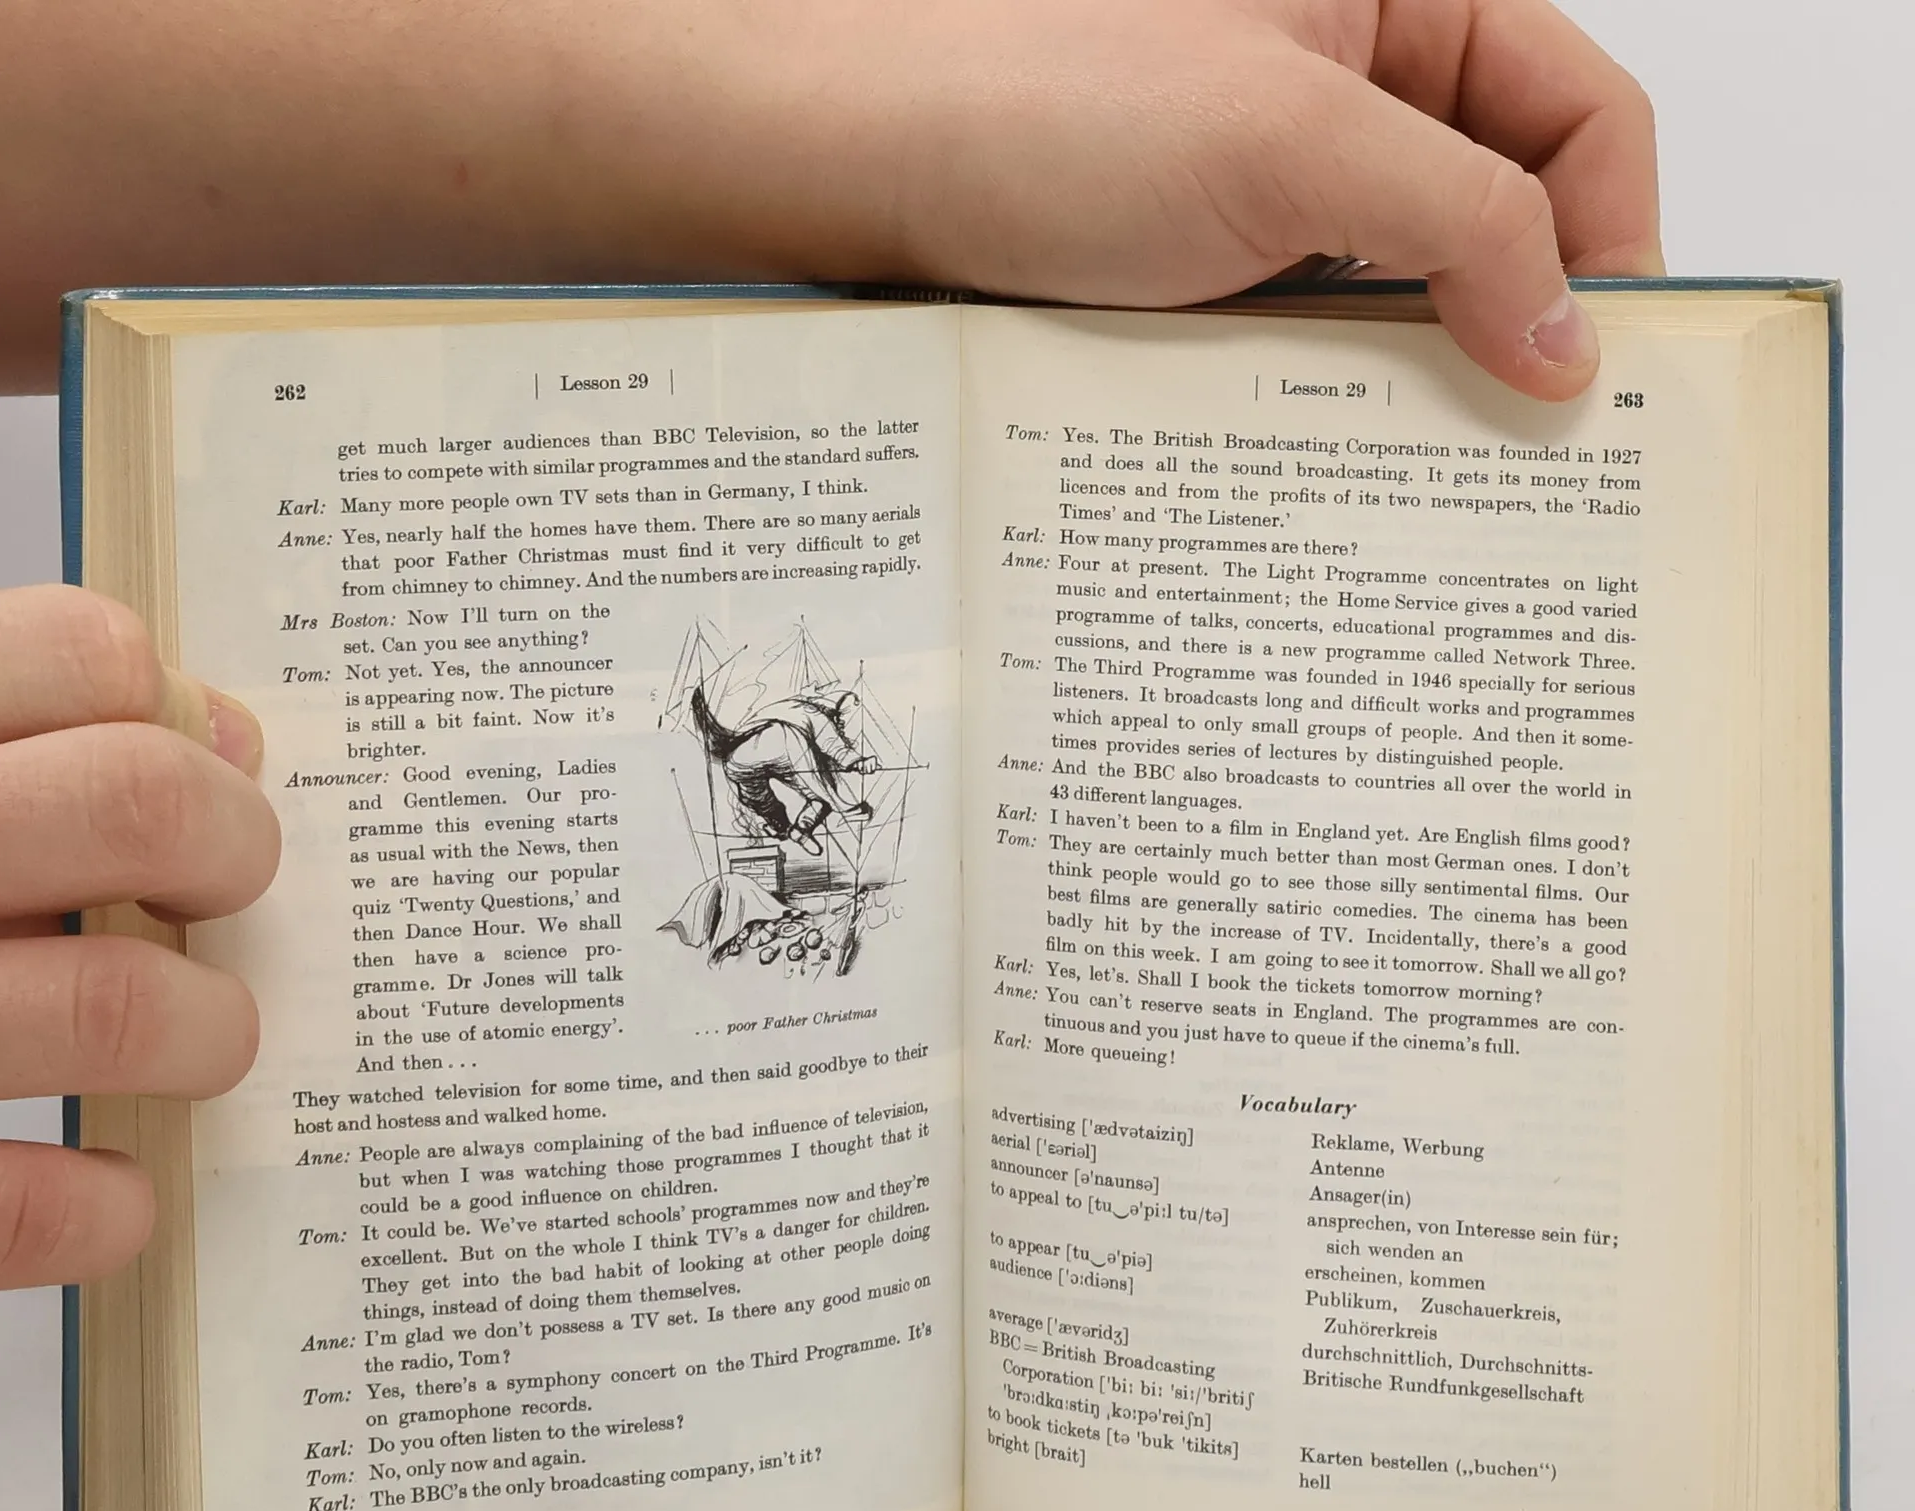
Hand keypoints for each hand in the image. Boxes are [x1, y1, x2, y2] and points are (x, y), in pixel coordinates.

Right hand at [0, 587, 278, 1288]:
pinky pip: (11, 1207)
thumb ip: (1, 716)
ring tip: (193, 1040)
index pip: (80, 655)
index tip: (187, 763)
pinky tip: (107, 1194)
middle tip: (216, 893)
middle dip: (231, 848)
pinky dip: (98, 1207)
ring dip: (201, 1030)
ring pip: (115, 1004)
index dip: (169, 712)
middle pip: (136, 804)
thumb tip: (219, 728)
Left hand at [804, 0, 1660, 397]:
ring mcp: (1277, 181)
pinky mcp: (1214, 264)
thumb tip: (1571, 336)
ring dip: (1424, 374)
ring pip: (1407, 287)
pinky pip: (1316, 336)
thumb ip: (1460, 220)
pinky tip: (1333, 456)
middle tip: (1531, 447)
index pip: (1577, 110)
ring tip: (1429, 467)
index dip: (1613, 233)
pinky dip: (1336, 396)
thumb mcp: (1287, 143)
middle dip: (1522, 320)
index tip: (1603, 365)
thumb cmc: (1038, 103)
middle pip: (1503, 207)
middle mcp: (1349, 82)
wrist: (857, 169)